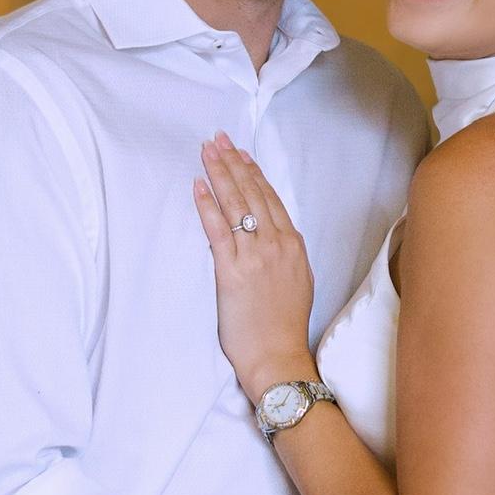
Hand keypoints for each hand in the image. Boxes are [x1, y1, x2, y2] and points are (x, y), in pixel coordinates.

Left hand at [194, 133, 315, 400]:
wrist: (278, 355)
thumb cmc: (284, 326)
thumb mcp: (296, 283)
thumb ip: (284, 256)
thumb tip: (268, 240)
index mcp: (294, 246)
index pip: (271, 200)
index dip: (254, 174)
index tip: (242, 154)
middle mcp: (277, 244)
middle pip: (252, 194)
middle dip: (234, 163)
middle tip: (219, 139)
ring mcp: (255, 255)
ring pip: (236, 204)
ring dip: (220, 174)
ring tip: (207, 151)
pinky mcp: (232, 270)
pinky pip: (218, 229)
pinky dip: (207, 205)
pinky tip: (198, 185)